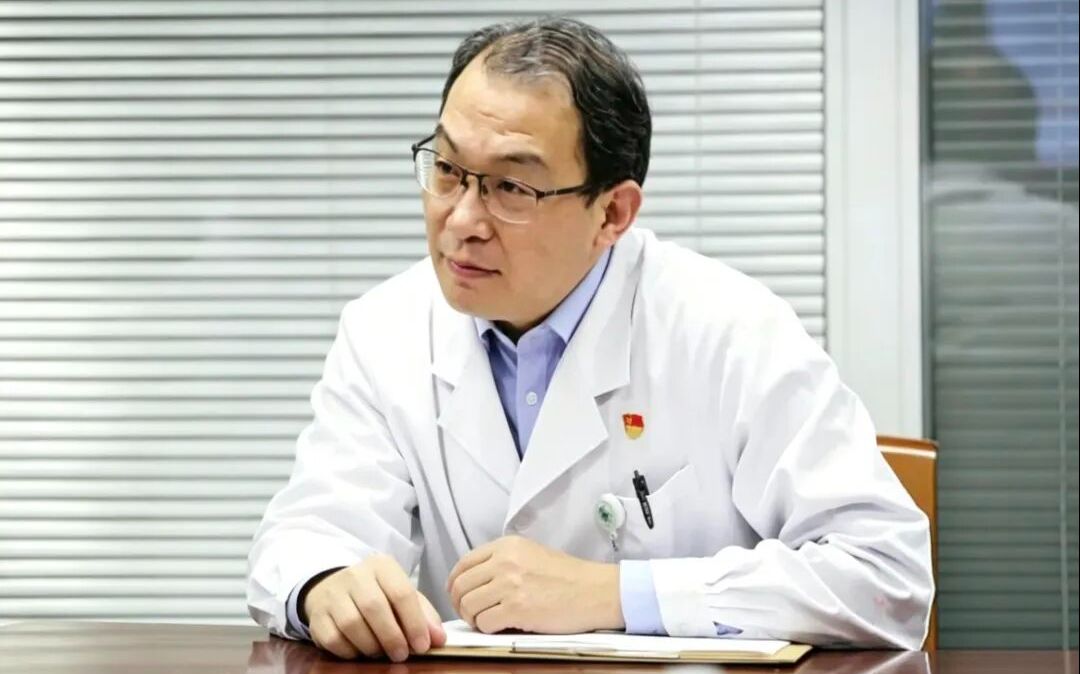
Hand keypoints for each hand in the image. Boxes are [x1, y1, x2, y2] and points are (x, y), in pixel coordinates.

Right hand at [302, 554, 446, 661]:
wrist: (333, 590)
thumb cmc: (376, 594)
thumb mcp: (402, 596)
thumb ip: (423, 616)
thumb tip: (438, 639)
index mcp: (381, 566)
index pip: (401, 592)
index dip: (414, 623)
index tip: (422, 646)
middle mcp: (355, 575)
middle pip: (375, 608)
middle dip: (392, 636)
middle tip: (401, 655)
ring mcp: (333, 594)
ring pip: (352, 624)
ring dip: (371, 646)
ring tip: (381, 652)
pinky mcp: (318, 616)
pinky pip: (334, 639)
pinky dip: (350, 652)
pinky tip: (360, 651)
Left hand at [446, 535, 622, 633]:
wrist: (595, 591)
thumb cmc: (568, 576)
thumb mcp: (531, 553)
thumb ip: (502, 560)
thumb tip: (475, 579)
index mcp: (507, 546)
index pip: (463, 564)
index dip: (455, 584)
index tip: (458, 595)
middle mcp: (504, 562)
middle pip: (460, 586)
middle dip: (461, 604)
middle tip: (472, 614)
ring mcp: (509, 585)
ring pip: (469, 606)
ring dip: (475, 618)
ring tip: (488, 621)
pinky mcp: (517, 609)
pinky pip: (485, 623)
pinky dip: (489, 629)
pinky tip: (502, 627)